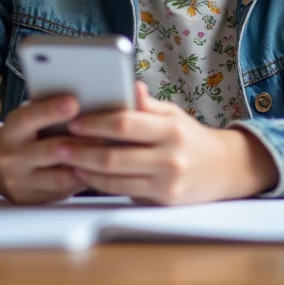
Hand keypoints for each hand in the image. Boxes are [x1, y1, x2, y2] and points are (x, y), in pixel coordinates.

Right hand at [0, 95, 98, 203]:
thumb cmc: (25, 136)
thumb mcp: (28, 118)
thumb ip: (50, 111)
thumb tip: (86, 101)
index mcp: (13, 130)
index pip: (30, 118)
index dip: (51, 110)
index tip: (73, 103)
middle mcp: (13, 156)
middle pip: (51, 150)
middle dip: (81, 141)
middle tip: (104, 132)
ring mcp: (22, 181)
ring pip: (61, 176)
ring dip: (86, 164)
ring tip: (106, 153)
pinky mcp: (35, 199)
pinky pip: (64, 191)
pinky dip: (83, 180)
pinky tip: (96, 171)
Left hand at [57, 82, 278, 204]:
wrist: (223, 169)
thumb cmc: (190, 137)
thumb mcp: (173, 114)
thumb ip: (147, 104)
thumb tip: (129, 84)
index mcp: (171, 130)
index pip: (125, 124)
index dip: (96, 122)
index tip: (74, 120)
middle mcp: (170, 158)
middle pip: (114, 156)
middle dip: (82, 150)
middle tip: (59, 144)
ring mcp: (166, 183)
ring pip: (114, 178)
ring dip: (85, 169)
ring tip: (66, 158)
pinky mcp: (162, 200)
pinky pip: (123, 191)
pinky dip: (100, 183)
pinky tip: (85, 173)